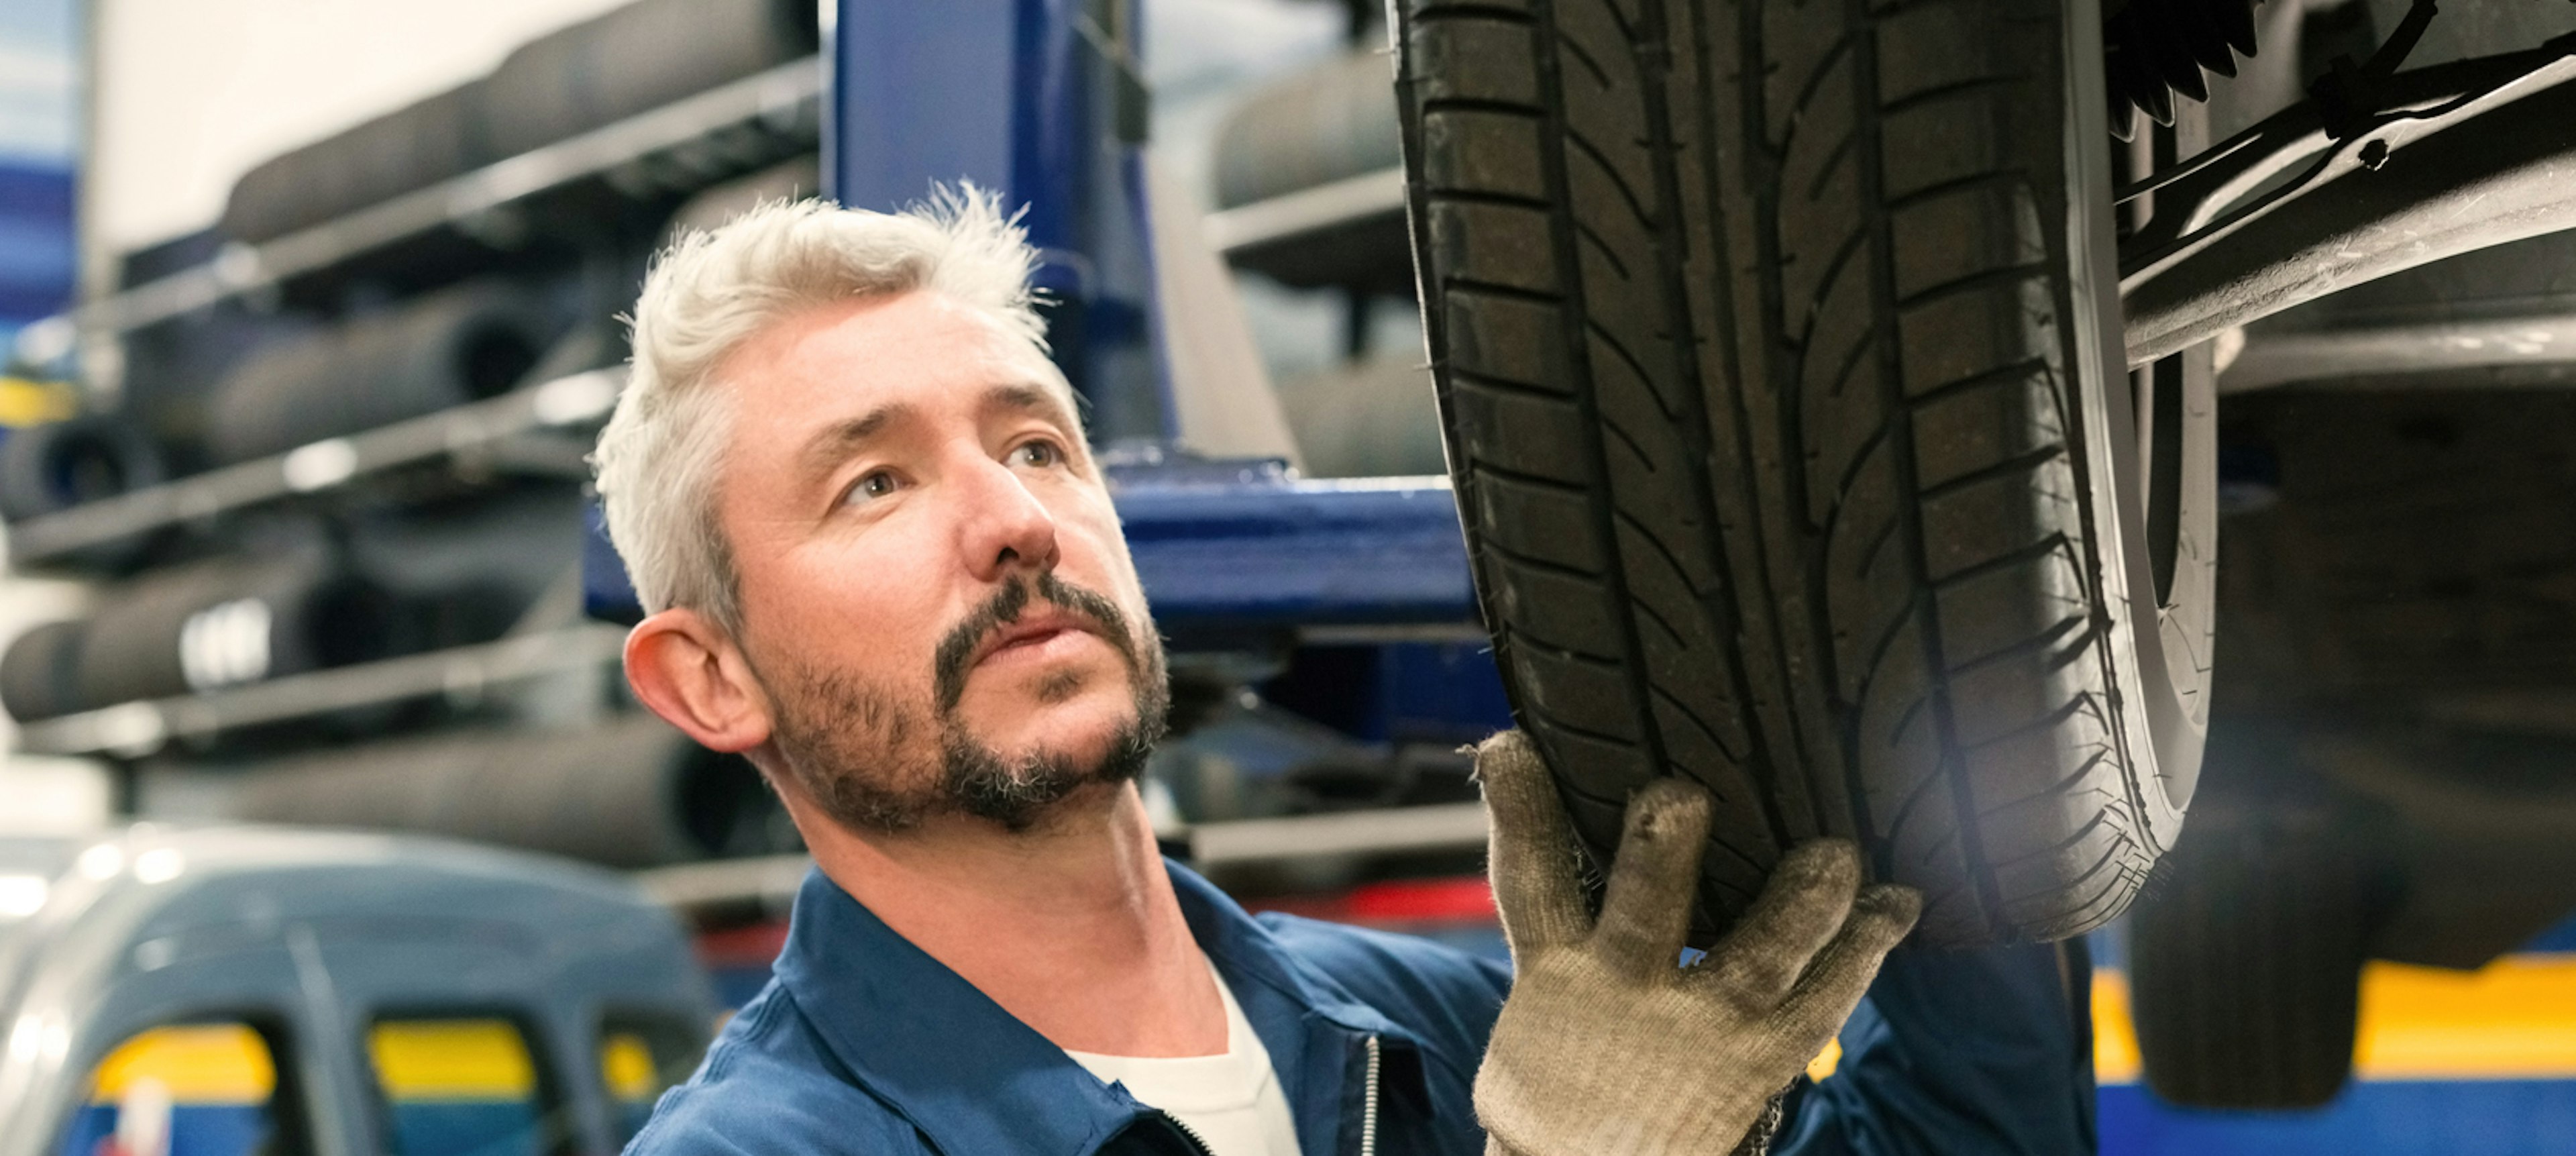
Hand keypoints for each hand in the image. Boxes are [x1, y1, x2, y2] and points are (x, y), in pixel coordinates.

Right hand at [1472, 730, 1920, 1155]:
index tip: (1512, 745)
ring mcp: (1698, 1027)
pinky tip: (1899, 903)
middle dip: (1660, 854)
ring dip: (1799, 902)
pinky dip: (1863, 953)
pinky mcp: (1758, 1059)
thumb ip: (1558, 903)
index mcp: (1556, 969)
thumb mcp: (1537, 988)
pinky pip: (1819, 1004)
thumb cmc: (1563, 1061)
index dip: (1520, 810)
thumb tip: (1539, 775)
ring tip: (1835, 855)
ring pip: (1755, 956)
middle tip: (1679, 797)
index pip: (1529, 877)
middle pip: (1644, 910)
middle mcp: (1625, 991)